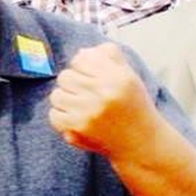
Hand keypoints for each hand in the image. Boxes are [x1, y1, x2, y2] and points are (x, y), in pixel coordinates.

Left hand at [48, 42, 158, 158]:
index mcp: (118, 78)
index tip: (88, 75)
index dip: (82, 66)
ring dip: (65, 99)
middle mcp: (104, 94)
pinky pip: (54, 115)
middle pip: (65, 76)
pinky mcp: (79, 129)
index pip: (81, 59)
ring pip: (56, 95)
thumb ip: (110, 57)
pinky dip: (61, 116)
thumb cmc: (133, 107)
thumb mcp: (129, 76)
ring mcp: (89, 113)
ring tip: (79, 104)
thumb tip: (82, 52)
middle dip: (72, 83)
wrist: (141, 143)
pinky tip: (75, 117)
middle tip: (83, 92)